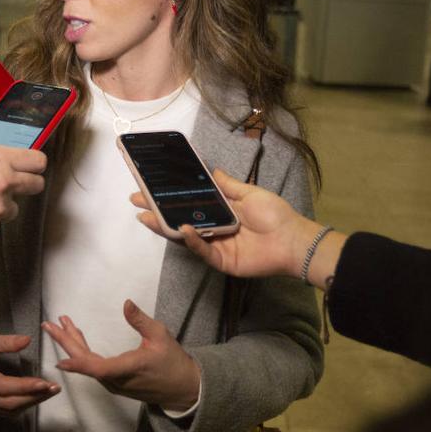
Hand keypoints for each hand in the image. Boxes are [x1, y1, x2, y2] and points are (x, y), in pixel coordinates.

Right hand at [0, 333, 58, 416]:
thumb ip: (7, 342)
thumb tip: (27, 340)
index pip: (2, 386)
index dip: (24, 386)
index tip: (44, 383)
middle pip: (7, 403)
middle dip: (33, 397)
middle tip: (53, 388)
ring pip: (7, 410)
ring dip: (30, 403)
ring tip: (48, 393)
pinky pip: (3, 412)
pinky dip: (21, 406)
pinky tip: (34, 398)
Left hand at [42, 301, 200, 411]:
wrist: (182, 388)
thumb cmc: (173, 362)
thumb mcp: (160, 336)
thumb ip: (140, 320)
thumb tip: (126, 303)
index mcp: (126, 369)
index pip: (96, 368)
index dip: (78, 364)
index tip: (60, 358)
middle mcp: (116, 380)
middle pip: (85, 363)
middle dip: (66, 342)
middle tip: (49, 325)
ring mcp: (114, 384)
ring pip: (88, 365)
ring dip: (73, 345)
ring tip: (61, 326)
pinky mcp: (115, 383)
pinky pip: (94, 368)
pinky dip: (83, 353)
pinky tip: (78, 340)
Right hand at [132, 169, 316, 279]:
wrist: (293, 239)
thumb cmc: (275, 215)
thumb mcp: (249, 193)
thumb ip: (228, 185)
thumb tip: (213, 170)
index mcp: (220, 211)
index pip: (188, 203)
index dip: (170, 196)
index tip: (150, 186)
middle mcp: (214, 229)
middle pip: (180, 219)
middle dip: (158, 211)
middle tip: (136, 200)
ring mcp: (215, 246)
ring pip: (185, 236)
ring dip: (165, 226)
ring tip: (147, 215)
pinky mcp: (221, 261)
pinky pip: (202, 250)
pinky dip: (192, 240)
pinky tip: (182, 228)